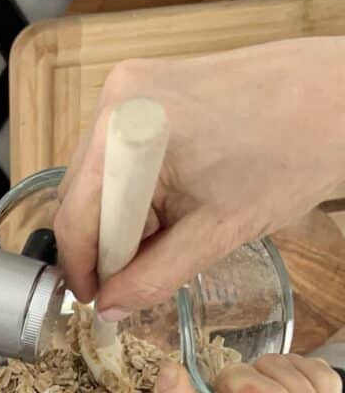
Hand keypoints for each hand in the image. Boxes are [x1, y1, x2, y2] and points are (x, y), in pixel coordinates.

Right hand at [54, 38, 344, 311]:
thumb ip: (153, 277)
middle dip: (106, 244)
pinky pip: (117, 153)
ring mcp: (129, 86)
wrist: (338, 96)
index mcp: (126, 131)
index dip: (82, 269)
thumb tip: (112, 307)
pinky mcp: (145, 86)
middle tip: (136, 278)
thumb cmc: (294, 151)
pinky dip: (135, 189)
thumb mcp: (217, 233)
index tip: (97, 301)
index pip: (74, 218)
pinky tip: (173, 202)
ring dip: (121, 218)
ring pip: (97, 177)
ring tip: (169, 234)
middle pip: (80, 195)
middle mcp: (116, 98)